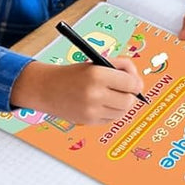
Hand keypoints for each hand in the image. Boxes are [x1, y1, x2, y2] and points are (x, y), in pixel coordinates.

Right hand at [11, 56, 142, 124]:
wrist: (47, 88)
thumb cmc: (73, 73)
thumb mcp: (95, 62)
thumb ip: (119, 66)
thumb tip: (138, 81)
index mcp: (97, 74)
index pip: (131, 83)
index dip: (135, 83)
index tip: (134, 82)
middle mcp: (95, 94)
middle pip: (129, 101)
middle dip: (130, 95)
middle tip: (125, 90)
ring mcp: (92, 110)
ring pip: (122, 112)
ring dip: (122, 104)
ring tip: (113, 96)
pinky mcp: (89, 121)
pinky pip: (111, 119)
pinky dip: (112, 112)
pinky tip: (103, 104)